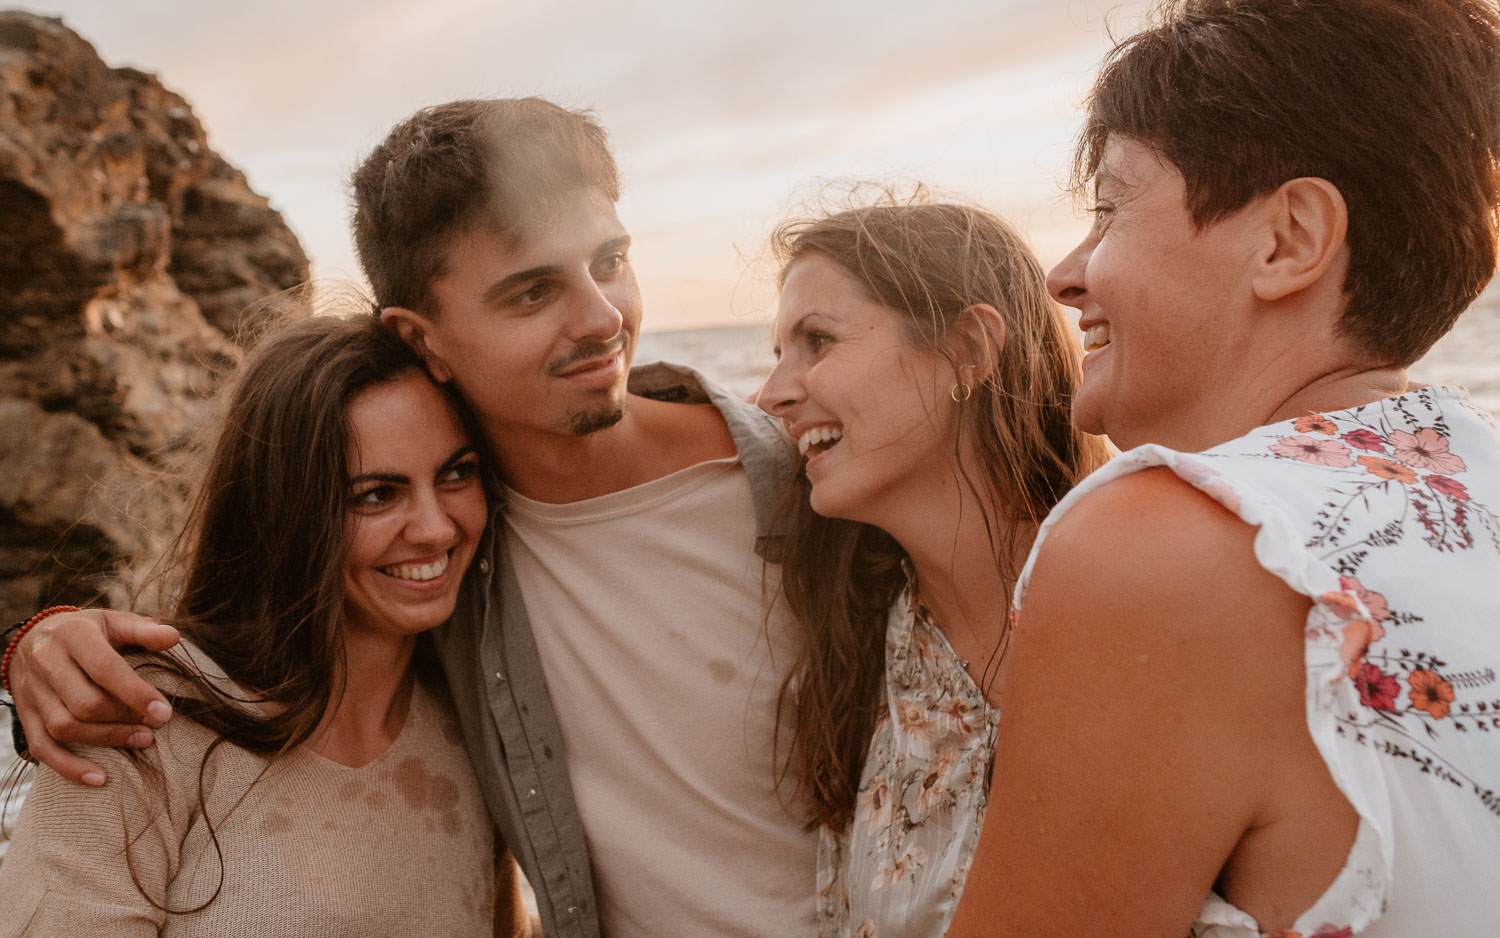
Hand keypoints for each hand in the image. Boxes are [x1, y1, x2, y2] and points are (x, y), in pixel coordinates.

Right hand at [10, 609, 179, 785]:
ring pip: (64, 727)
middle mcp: (46, 662)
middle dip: (124, 719)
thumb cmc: (87, 631)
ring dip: (106, 740)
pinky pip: (42, 747)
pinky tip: (99, 778)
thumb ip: (144, 629)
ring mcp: (32, 692)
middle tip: (155, 727)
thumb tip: (174, 637)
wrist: (33, 637)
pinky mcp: (26, 715)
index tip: (164, 713)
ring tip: (141, 741)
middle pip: (84, 702)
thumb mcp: (114, 622)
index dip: (135, 693)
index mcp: (73, 634)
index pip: (103, 667)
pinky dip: (68, 767)